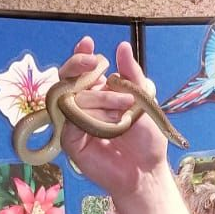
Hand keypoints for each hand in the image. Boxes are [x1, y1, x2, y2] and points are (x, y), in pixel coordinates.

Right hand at [58, 37, 169, 195]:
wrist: (146, 171)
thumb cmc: (146, 139)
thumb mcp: (143, 100)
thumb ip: (132, 74)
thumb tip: (122, 46)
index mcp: (98, 94)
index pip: (82, 70)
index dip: (81, 55)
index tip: (88, 42)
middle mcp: (83, 106)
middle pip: (68, 77)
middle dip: (81, 66)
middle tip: (96, 63)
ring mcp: (74, 122)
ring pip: (73, 96)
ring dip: (100, 97)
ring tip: (123, 109)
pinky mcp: (70, 140)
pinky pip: (72, 118)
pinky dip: (90, 115)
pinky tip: (107, 121)